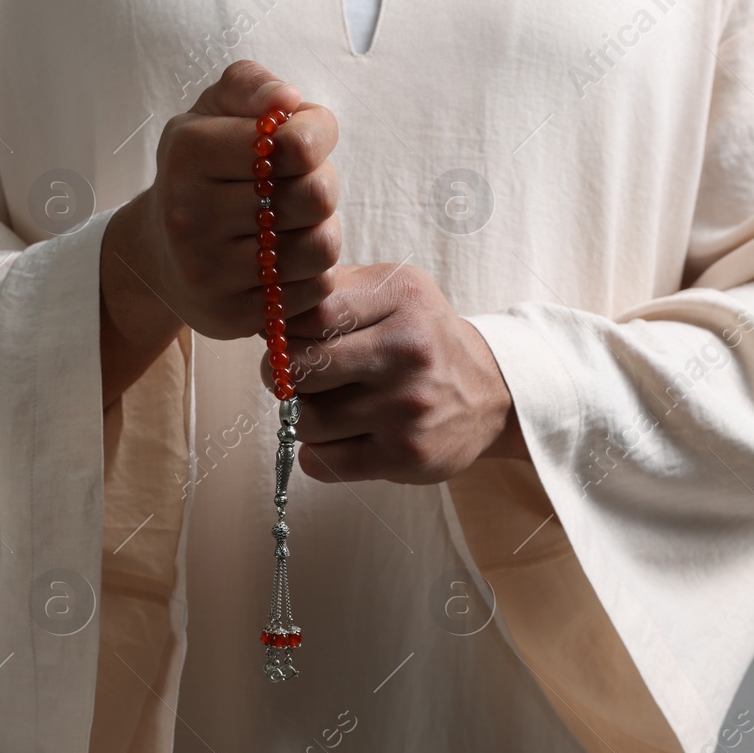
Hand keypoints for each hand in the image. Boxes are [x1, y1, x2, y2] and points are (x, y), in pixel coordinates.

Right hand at [100, 61, 341, 403]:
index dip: (318, 136)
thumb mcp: (212, 113)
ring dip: (322, 231)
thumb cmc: (200, 172)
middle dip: (320, 184)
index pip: (298, 144)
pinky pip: (314, 290)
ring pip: (321, 247)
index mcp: (189, 152)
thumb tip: (289, 100)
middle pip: (316, 195)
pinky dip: (312, 273)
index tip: (303, 143)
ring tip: (294, 225)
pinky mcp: (232, 316)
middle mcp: (191, 214)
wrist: (157, 253)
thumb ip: (250, 86)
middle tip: (297, 187)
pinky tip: (285, 261)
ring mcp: (209, 271)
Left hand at [258, 263, 527, 483]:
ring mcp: (407, 407)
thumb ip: (331, 290)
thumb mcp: (391, 292)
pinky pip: (321, 462)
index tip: (295, 338)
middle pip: (298, 369)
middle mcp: (408, 350)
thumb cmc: (420, 338)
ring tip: (331, 406)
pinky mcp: (405, 455)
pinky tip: (345, 436)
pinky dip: (320, 453)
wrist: (488, 393)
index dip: (286, 330)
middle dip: (287, 375)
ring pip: (305, 419)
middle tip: (304, 376)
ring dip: (305, 417)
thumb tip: (265, 311)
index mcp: (401, 298)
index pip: (309, 313)